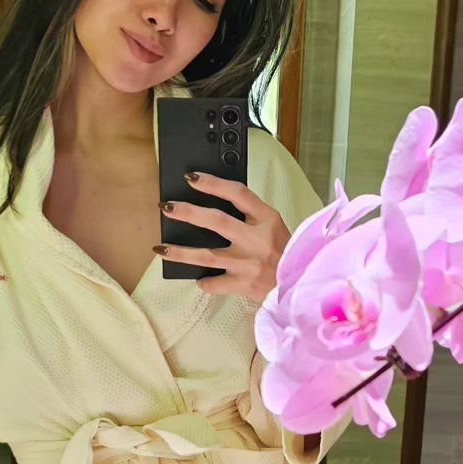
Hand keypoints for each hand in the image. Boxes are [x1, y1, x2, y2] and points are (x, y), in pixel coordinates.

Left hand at [156, 174, 289, 301]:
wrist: (302, 283)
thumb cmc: (285, 251)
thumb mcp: (273, 225)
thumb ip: (250, 214)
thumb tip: (214, 206)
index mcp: (267, 218)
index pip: (238, 193)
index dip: (213, 183)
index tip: (192, 178)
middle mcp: (257, 240)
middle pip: (218, 221)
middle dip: (189, 213)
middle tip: (167, 207)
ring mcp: (249, 264)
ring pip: (208, 256)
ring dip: (181, 253)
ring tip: (161, 248)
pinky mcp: (244, 285)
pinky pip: (216, 284)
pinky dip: (205, 282)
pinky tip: (197, 279)